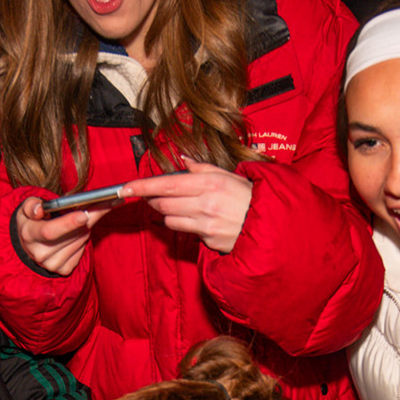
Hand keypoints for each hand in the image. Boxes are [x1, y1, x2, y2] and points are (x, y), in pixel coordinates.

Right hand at [14, 194, 100, 275]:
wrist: (30, 243)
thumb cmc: (31, 221)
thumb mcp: (26, 208)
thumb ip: (32, 205)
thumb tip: (40, 209)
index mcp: (29, 235)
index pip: (49, 231)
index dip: (68, 223)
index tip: (85, 215)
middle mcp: (40, 253)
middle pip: (70, 236)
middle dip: (88, 219)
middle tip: (100, 204)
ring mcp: (52, 264)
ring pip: (80, 241)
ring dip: (86, 227)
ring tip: (81, 218)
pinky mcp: (64, 269)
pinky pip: (82, 250)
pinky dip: (83, 239)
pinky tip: (76, 233)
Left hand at [123, 156, 253, 254]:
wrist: (274, 226)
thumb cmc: (253, 197)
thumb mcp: (231, 175)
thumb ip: (203, 168)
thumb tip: (183, 159)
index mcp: (210, 183)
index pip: (166, 185)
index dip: (142, 186)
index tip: (126, 188)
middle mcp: (206, 203)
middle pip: (162, 204)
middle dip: (153, 200)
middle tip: (152, 196)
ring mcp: (206, 224)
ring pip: (170, 219)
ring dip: (167, 213)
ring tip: (181, 207)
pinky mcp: (208, 240)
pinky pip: (185, 231)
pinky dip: (184, 224)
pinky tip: (196, 219)